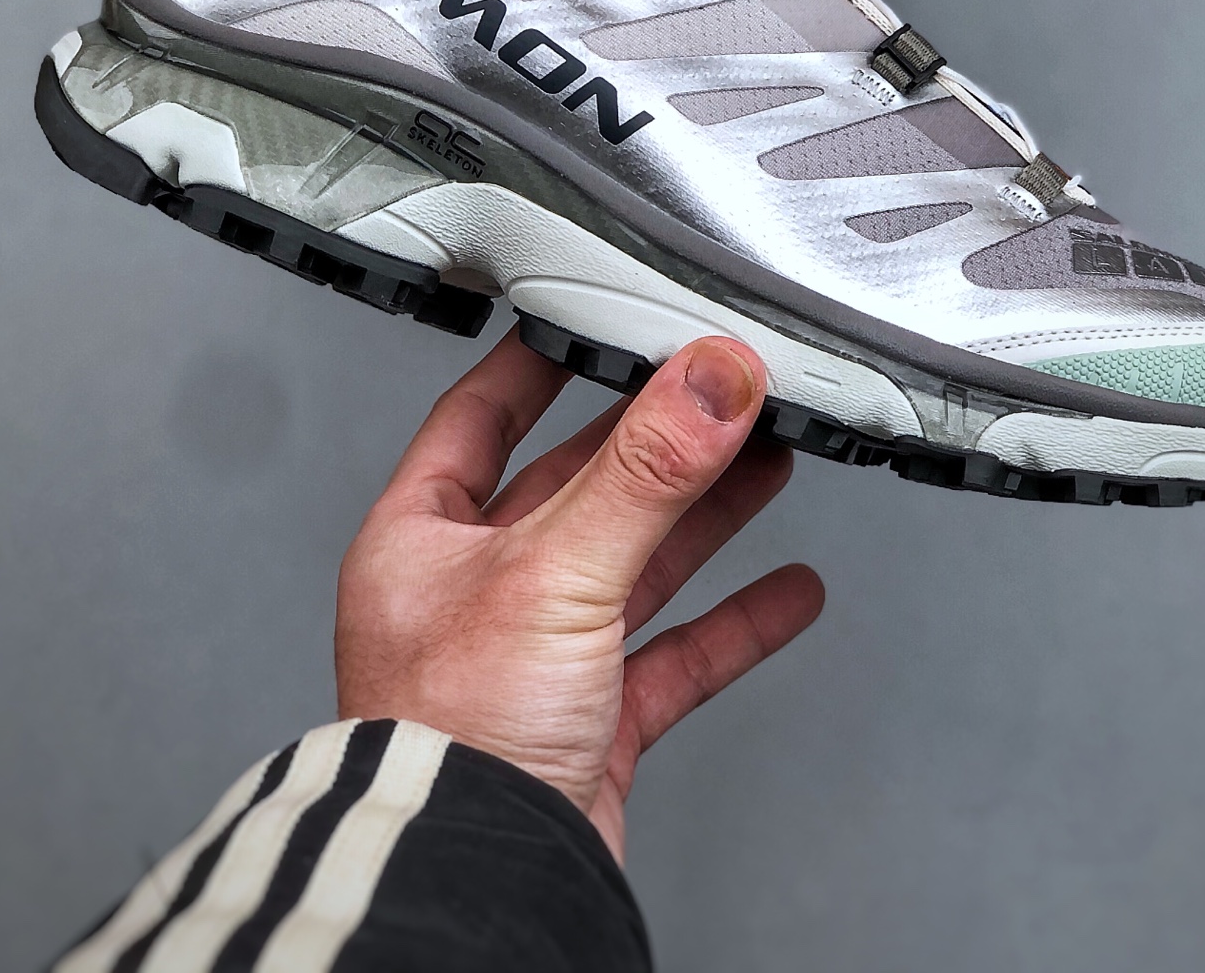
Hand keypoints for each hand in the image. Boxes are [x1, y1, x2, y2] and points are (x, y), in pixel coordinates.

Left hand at [335, 325, 823, 862]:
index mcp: (421, 539)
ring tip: (766, 463)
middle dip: (656, 440)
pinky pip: (673, 654)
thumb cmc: (448, 742)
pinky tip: (783, 592)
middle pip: (577, 487)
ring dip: (703, 517)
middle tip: (721, 393)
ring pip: (633, 563)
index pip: (479, 416)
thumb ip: (645, 473)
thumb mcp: (555, 573)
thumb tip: (709, 382)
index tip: (596, 320)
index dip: (539, 364)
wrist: (474, 884)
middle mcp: (473, 594)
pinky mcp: (588, 725)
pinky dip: (732, 621)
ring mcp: (534, 660)